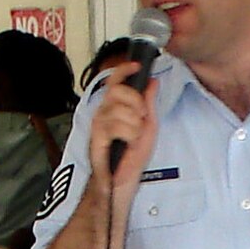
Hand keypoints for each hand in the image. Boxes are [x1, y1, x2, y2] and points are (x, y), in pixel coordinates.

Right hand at [89, 62, 158, 189]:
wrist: (122, 182)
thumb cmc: (132, 157)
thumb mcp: (148, 126)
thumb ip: (149, 103)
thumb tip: (152, 81)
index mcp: (114, 107)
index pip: (115, 81)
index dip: (124, 71)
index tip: (137, 66)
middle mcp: (103, 111)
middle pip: (119, 91)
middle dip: (137, 103)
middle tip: (141, 120)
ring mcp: (98, 123)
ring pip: (122, 111)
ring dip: (135, 127)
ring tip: (133, 138)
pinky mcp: (97, 136)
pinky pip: (117, 126)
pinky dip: (129, 135)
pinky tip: (127, 143)